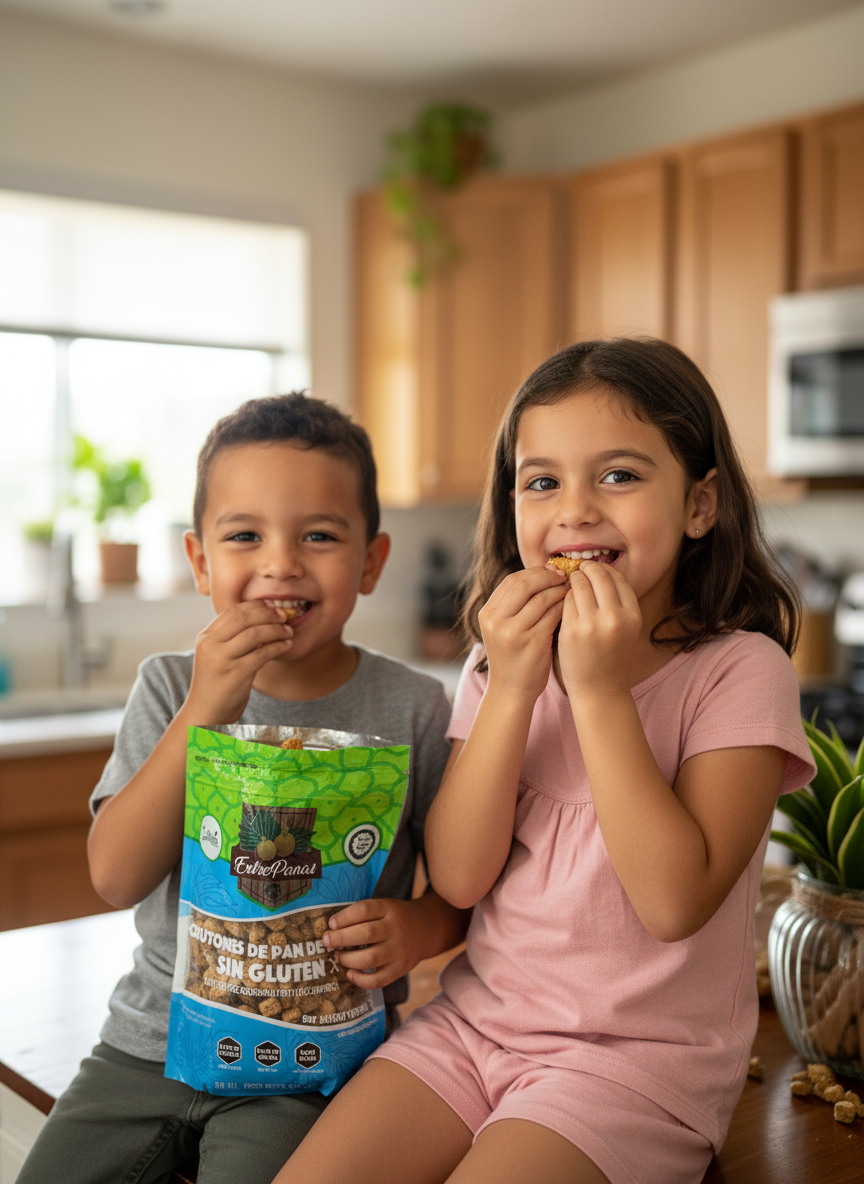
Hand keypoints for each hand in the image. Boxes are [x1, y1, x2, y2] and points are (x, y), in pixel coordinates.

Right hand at [183, 601, 293, 723]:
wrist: (205, 714)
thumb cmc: (217, 684)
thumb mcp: (217, 656)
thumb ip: (231, 638)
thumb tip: (263, 619)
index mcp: (206, 637)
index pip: (233, 611)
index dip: (257, 606)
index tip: (273, 607)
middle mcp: (211, 645)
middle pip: (244, 618)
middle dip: (269, 615)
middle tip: (285, 617)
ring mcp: (222, 659)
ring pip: (254, 634)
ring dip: (276, 630)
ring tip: (289, 632)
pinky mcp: (235, 674)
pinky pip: (262, 654)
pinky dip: (278, 647)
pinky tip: (287, 646)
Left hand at [320, 898, 426, 989]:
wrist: (426, 930)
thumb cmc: (394, 918)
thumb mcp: (383, 907)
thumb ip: (362, 915)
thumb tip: (331, 929)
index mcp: (389, 909)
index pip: (364, 910)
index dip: (345, 917)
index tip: (331, 923)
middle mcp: (395, 929)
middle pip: (366, 934)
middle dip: (341, 939)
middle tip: (326, 941)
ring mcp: (399, 951)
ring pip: (370, 958)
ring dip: (348, 959)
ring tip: (337, 957)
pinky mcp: (400, 969)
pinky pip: (378, 980)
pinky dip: (360, 980)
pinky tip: (349, 973)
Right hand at [478, 566, 568, 702]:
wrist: (511, 690)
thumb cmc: (513, 656)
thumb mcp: (502, 629)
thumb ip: (514, 605)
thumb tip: (543, 573)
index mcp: (487, 614)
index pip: (511, 581)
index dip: (534, 572)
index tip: (551, 570)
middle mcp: (496, 621)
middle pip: (525, 585)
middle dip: (548, 577)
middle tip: (565, 575)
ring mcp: (513, 633)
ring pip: (541, 599)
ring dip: (559, 590)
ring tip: (570, 588)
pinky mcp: (532, 643)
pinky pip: (552, 615)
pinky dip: (564, 606)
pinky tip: (572, 605)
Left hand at [557, 561, 641, 698]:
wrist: (599, 688)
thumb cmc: (611, 655)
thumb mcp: (626, 627)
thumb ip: (618, 602)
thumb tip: (601, 569)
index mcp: (632, 615)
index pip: (618, 577)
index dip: (605, 569)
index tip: (595, 569)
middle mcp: (615, 618)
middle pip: (599, 576)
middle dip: (587, 569)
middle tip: (579, 569)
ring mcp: (592, 624)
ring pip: (579, 585)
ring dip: (574, 580)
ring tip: (571, 582)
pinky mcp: (572, 631)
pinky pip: (566, 600)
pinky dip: (565, 596)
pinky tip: (564, 599)